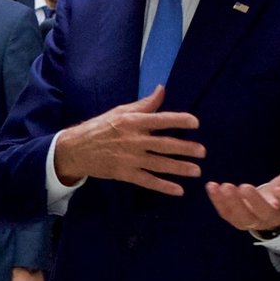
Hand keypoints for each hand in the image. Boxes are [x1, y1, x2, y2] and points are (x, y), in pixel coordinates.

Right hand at [50, 86, 203, 194]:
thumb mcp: (120, 111)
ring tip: (196, 171)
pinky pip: (148, 181)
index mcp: (133, 122)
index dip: (179, 121)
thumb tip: (162, 90)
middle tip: (203, 152)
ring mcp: (130, 159)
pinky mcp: (125, 174)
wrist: (76, 149)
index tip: (195, 123)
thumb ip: (144, 104)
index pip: (161, 120)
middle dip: (185, 149)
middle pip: (164, 145)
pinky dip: (164, 186)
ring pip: (160, 164)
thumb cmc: (101, 127)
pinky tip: (178, 190)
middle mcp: (134, 140)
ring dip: (179, 168)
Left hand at [207, 143, 279, 233]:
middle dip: (253, 201)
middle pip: (263, 213)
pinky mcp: (239, 219)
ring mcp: (254, 220)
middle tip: (243, 186)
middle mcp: (273, 217)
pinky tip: (211, 187)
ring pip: (242, 217)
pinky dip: (218, 203)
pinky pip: (227, 215)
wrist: (276, 208)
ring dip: (231, 204)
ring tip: (223, 187)